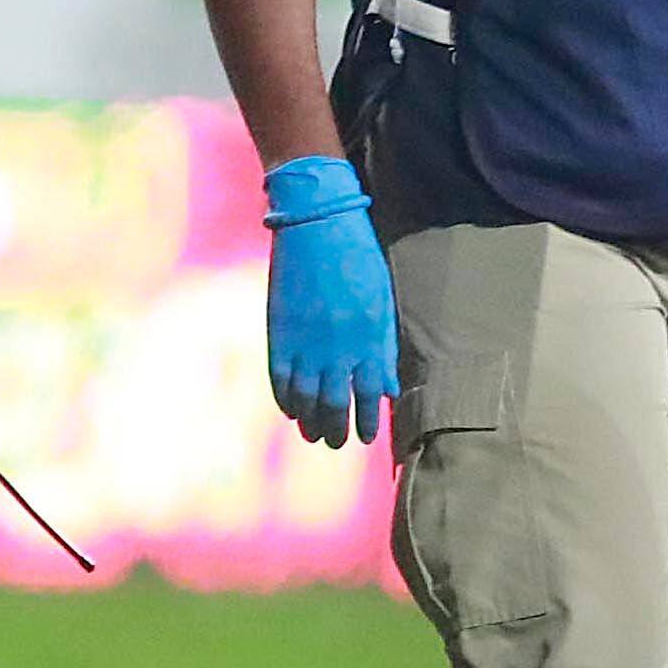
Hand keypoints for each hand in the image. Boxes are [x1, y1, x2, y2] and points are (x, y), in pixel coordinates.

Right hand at [261, 155, 397, 451]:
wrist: (317, 225)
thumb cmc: (358, 259)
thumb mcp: (381, 302)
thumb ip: (383, 346)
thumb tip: (387, 386)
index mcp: (368, 338)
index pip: (368, 393)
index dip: (367, 418)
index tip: (366, 437)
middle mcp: (337, 346)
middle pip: (334, 402)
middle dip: (336, 427)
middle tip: (336, 442)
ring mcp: (305, 340)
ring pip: (305, 395)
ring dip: (309, 420)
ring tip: (313, 435)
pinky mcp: (280, 331)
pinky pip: (280, 376)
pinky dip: (284, 397)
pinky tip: (289, 408)